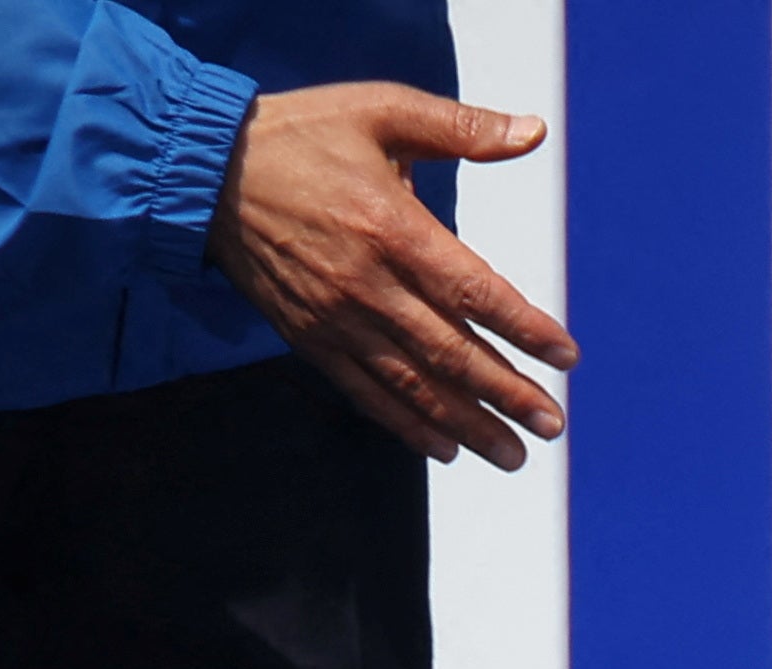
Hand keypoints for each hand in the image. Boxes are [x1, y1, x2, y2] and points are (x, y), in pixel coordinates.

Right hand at [209, 85, 576, 464]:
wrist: (206, 170)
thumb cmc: (301, 135)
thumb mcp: (381, 110)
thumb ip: (461, 128)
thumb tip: (532, 132)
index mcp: (392, 228)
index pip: (474, 292)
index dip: (525, 329)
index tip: (566, 356)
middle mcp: (366, 283)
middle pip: (451, 352)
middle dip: (507, 394)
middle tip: (552, 423)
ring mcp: (335, 317)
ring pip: (412, 384)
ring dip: (466, 425)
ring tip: (511, 454)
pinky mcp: (308, 336)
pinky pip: (364, 391)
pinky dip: (405, 423)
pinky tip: (443, 448)